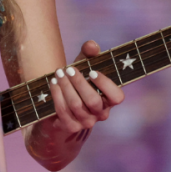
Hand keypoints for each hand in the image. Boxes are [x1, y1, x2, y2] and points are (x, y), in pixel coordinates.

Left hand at [26, 40, 124, 169]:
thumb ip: (89, 54)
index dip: (106, 85)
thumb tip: (91, 45)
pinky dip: (57, 95)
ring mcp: (86, 122)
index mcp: (109, 100)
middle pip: (93, 100)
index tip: (92, 72)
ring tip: (58, 73)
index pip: (117, 97)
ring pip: (76, 105)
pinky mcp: (70, 126)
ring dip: (65, 87)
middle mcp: (101, 113)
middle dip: (79, 83)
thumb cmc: (77, 81)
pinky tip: (53, 83)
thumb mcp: (83, 65)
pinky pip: (63, 111)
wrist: (61, 105)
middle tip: (68, 69)